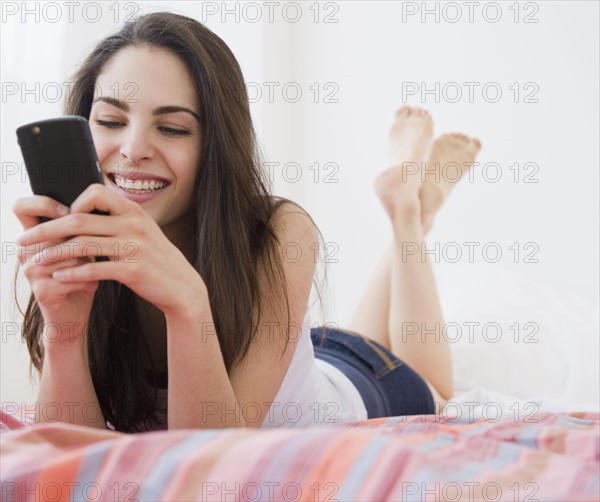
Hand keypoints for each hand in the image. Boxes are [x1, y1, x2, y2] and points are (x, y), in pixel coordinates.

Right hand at [13, 195, 97, 345]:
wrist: (74, 316)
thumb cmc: (82, 277)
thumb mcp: (82, 248)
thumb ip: (82, 227)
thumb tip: (102, 196)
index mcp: (36, 237)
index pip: (23, 206)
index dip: (45, 203)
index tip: (72, 212)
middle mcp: (27, 251)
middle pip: (54, 229)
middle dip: (80, 238)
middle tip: (97, 246)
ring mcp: (30, 270)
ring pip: (67, 252)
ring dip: (89, 261)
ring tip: (97, 269)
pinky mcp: (41, 289)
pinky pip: (72, 276)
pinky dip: (89, 280)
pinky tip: (93, 285)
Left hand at [16, 184, 206, 317]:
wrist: (182, 287)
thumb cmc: (156, 260)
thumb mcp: (142, 232)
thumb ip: (118, 220)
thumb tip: (83, 211)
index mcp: (133, 211)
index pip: (94, 193)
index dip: (71, 204)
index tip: (58, 218)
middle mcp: (133, 225)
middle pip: (78, 219)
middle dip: (45, 230)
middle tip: (24, 240)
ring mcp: (134, 247)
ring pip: (81, 245)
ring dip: (53, 254)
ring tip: (35, 262)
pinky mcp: (133, 271)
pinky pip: (94, 270)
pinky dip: (72, 274)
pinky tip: (59, 278)